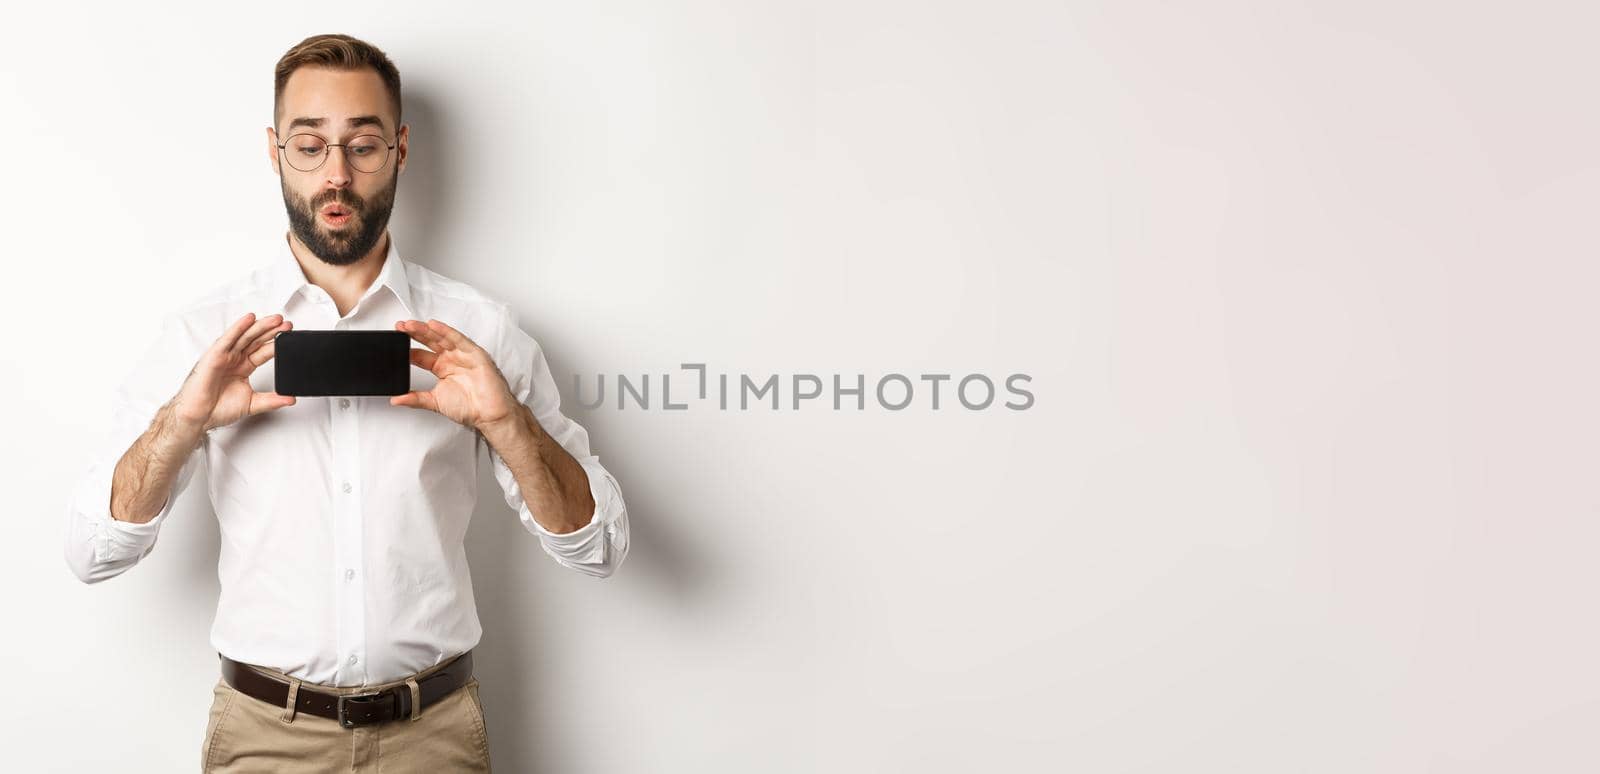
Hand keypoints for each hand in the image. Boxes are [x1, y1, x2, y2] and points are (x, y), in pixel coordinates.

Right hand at [171, 312, 295, 433]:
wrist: (198, 417)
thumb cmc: (217, 409)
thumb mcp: (252, 403)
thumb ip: (272, 400)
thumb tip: (290, 399)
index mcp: (243, 367)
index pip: (263, 351)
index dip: (276, 344)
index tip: (290, 337)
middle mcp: (234, 359)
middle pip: (256, 340)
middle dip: (272, 331)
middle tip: (287, 324)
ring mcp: (224, 356)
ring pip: (245, 336)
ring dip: (260, 326)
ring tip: (275, 319)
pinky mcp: (214, 356)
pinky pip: (228, 339)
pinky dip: (238, 328)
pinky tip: (249, 319)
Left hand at [391, 319, 519, 431]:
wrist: (490, 415)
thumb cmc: (470, 408)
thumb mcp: (435, 402)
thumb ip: (415, 399)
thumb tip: (395, 399)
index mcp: (442, 369)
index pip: (421, 355)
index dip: (407, 349)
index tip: (393, 345)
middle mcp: (451, 360)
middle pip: (429, 342)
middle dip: (413, 334)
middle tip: (399, 328)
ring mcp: (462, 355)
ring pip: (441, 338)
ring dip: (426, 330)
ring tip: (410, 325)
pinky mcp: (474, 354)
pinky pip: (459, 339)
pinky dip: (446, 332)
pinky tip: (434, 326)